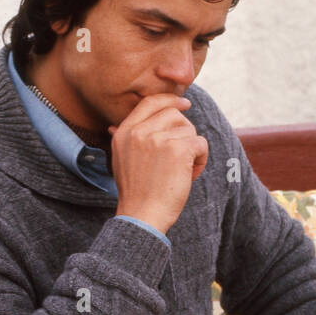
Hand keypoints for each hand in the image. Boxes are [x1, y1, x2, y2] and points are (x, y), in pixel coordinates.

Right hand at [111, 95, 208, 232]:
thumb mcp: (120, 160)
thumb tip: (114, 125)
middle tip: (183, 155)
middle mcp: (140, 131)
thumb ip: (123, 139)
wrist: (142, 215)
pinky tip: (191, 174)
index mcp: (125, 131)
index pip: (150, 102)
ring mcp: (158, 139)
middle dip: (184, 132)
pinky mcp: (178, 150)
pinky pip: (200, 143)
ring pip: (189, 130)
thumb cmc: (135, 192)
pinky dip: (201, 159)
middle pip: (175, 114)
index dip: (171, 99)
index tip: (185, 104)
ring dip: (193, 149)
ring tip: (184, 170)